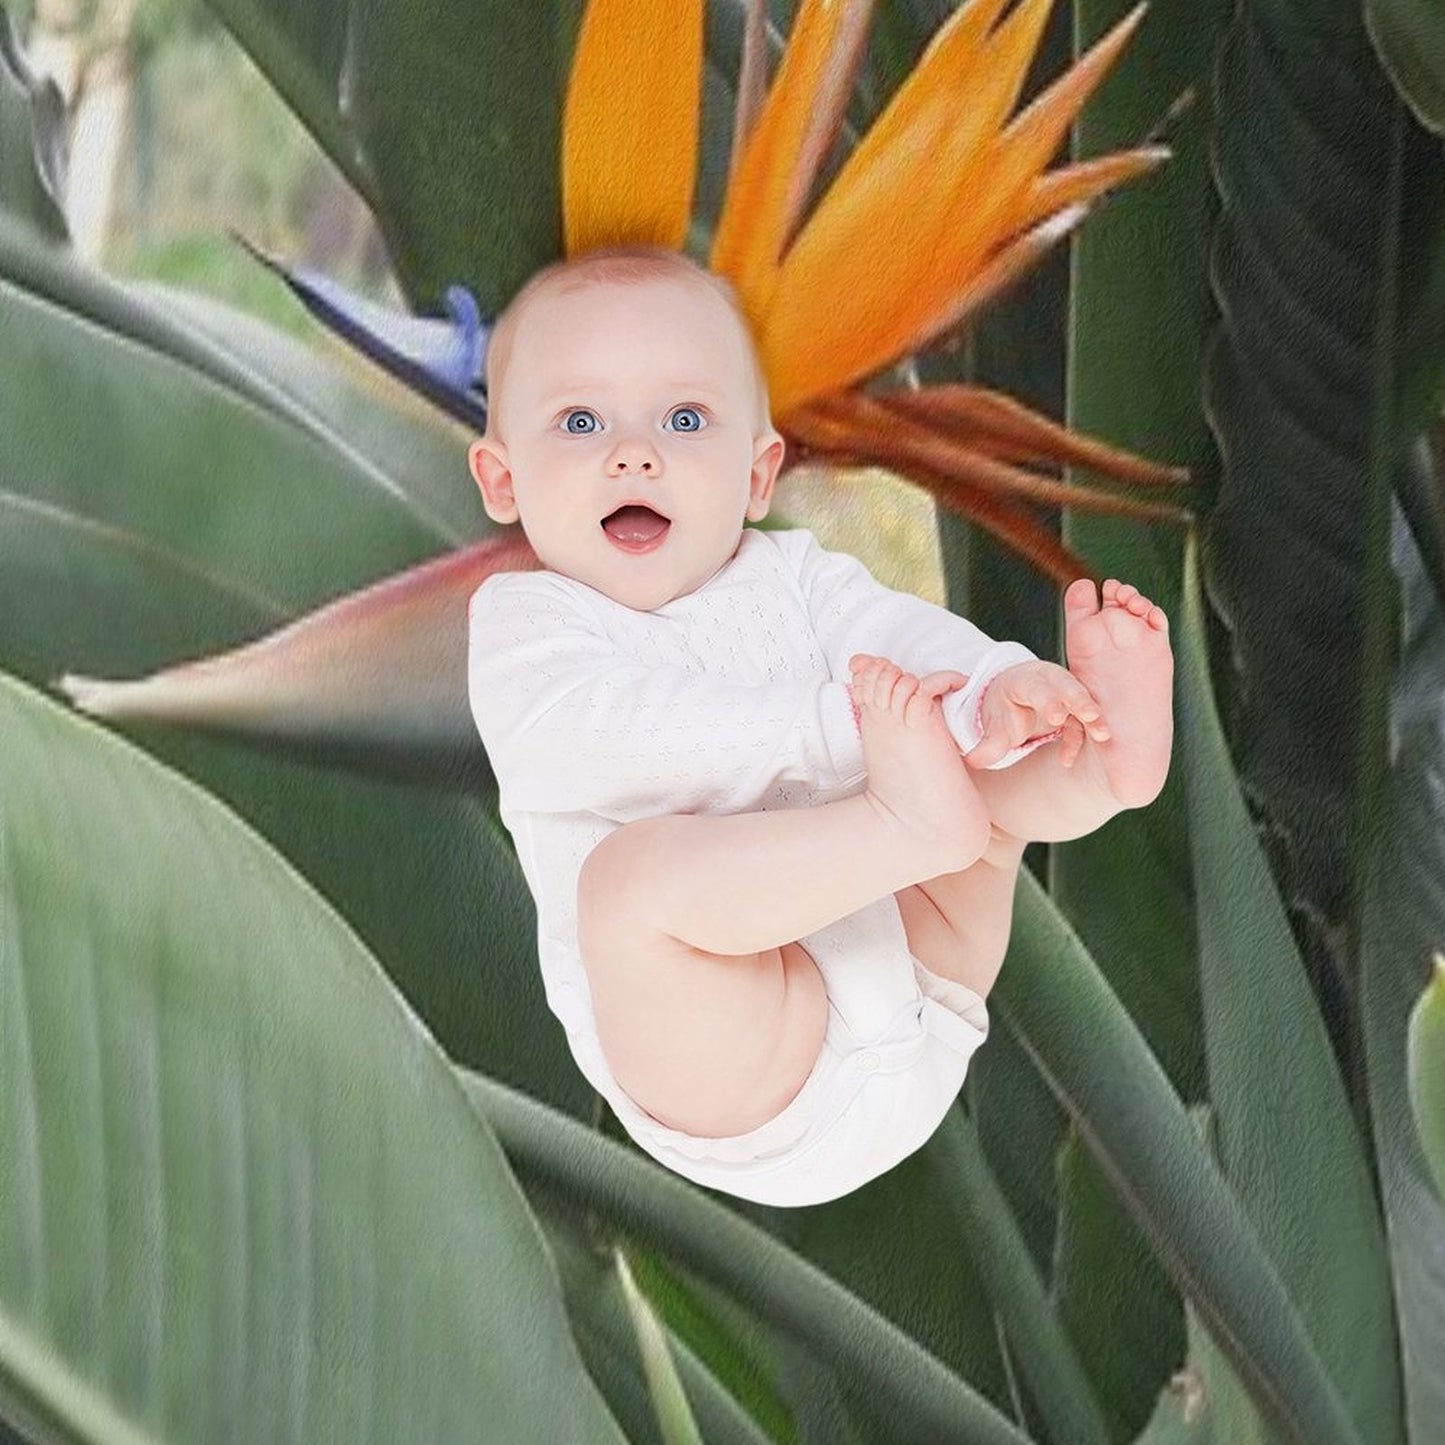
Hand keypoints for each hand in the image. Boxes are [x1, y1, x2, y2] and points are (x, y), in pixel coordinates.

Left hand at [964, 660, 1109, 770]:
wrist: (1013, 695)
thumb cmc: (1004, 708)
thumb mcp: (994, 724)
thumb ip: (987, 744)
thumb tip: (972, 761)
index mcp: (1024, 680)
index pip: (1037, 687)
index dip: (1048, 700)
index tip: (1057, 716)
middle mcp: (1048, 681)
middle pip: (1067, 686)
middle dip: (1079, 700)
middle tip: (1090, 715)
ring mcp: (1065, 691)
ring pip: (1082, 700)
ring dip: (1093, 717)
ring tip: (1103, 735)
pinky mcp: (1075, 706)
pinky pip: (1082, 721)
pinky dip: (1080, 738)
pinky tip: (1066, 760)